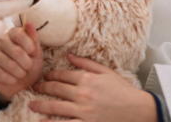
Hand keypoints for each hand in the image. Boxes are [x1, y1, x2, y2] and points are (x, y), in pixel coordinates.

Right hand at [0, 23, 43, 100]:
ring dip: (20, 73)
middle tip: (28, 67)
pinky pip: (1, 74)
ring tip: (22, 74)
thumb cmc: (29, 65)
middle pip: (16, 51)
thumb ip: (34, 38)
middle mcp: (0, 41)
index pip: (19, 34)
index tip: (32, 53)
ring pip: (9, 64)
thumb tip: (30, 23)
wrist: (22, 84)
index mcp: (11, 34)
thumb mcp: (36, 52)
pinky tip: (13, 79)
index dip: (29, 45)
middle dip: (27, 63)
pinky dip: (12, 80)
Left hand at [30, 53, 157, 121]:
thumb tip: (69, 55)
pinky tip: (42, 121)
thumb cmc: (123, 91)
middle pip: (56, 88)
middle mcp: (82, 94)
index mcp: (87, 79)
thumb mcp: (106, 72)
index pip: (62, 75)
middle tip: (34, 87)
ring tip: (32, 103)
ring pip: (56, 106)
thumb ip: (86, 63)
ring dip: (41, 104)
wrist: (138, 110)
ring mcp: (84, 110)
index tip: (45, 75)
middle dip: (43, 87)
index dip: (51, 74)